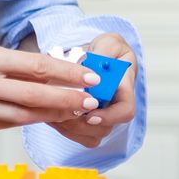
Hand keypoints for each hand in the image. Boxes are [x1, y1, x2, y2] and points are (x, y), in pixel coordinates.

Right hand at [0, 43, 100, 133]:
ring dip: (53, 114)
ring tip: (74, 111)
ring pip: (25, 115)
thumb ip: (12, 63)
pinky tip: (46, 117)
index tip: (89, 76)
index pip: (37, 66)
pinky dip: (30, 121)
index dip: (67, 73)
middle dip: (68, 98)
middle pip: (35, 95)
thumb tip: (51, 70)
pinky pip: (9, 125)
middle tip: (90, 99)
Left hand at [45, 32, 137, 148]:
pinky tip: (53, 114)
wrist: (98, 56)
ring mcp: (102, 117)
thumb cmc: (107, 50)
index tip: (89, 114)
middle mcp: (115, 107)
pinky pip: (79, 136)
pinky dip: (65, 129)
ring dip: (70, 127)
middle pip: (105, 129)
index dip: (109, 117)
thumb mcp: (109, 42)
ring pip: (91, 136)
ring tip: (54, 110)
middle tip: (63, 110)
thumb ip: (104, 52)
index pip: (125, 111)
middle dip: (82, 123)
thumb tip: (93, 67)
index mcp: (124, 89)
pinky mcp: (88, 122)